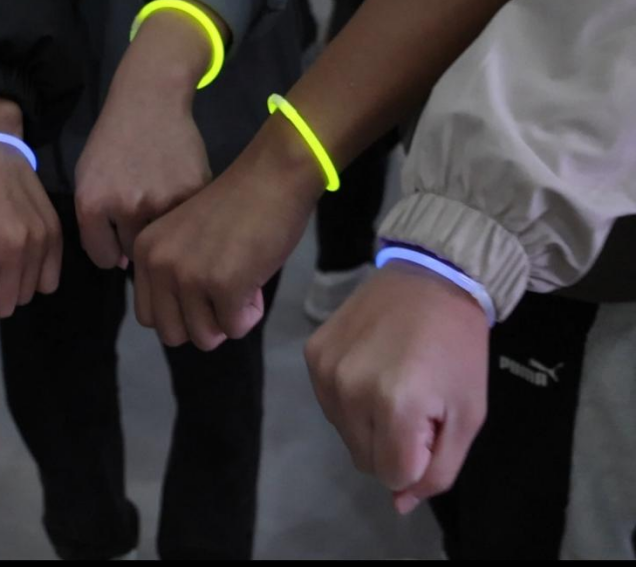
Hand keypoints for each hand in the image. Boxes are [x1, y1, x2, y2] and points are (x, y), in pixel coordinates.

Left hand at [75, 10, 215, 268]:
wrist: (149, 100)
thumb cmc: (112, 141)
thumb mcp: (87, 179)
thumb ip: (96, 224)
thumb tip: (123, 265)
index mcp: (93, 204)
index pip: (103, 258)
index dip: (110, 251)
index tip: (118, 238)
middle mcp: (126, 206)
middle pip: (134, 252)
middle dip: (136, 239)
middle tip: (141, 214)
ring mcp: (163, 200)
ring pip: (163, 240)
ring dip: (161, 229)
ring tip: (158, 203)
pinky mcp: (193, 192)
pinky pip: (187, 222)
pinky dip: (184, 214)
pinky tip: (175, 190)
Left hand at [132, 118, 324, 349]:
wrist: (273, 176)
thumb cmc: (237, 206)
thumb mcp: (184, 238)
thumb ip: (171, 273)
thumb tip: (181, 325)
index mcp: (145, 251)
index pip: (149, 316)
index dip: (181, 312)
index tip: (204, 288)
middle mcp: (159, 264)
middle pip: (172, 335)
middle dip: (203, 325)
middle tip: (225, 294)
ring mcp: (189, 276)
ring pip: (204, 338)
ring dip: (229, 319)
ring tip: (242, 282)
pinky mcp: (223, 286)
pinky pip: (235, 328)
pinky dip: (251, 313)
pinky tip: (256, 279)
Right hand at [304, 261, 488, 513]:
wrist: (430, 277)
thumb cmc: (458, 348)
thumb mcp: (469, 414)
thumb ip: (439, 470)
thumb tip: (399, 503)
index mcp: (397, 406)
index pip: (393, 475)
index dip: (419, 457)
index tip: (432, 421)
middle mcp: (351, 391)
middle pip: (365, 460)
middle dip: (393, 445)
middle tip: (416, 402)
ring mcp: (326, 372)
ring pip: (345, 434)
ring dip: (369, 424)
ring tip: (393, 381)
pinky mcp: (312, 355)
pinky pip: (329, 404)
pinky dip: (350, 398)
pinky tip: (371, 367)